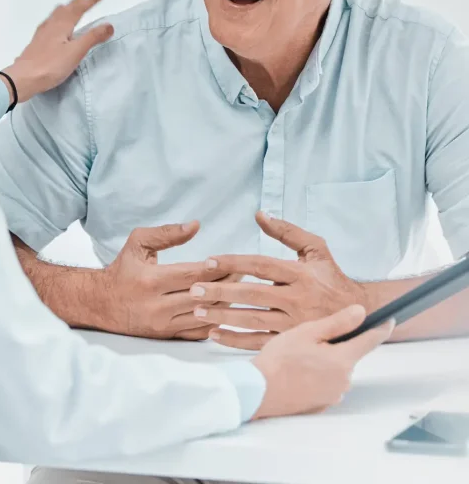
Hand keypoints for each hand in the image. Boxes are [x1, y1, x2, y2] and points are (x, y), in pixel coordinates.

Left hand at [0, 0, 113, 103]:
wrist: (23, 78)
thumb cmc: (51, 65)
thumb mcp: (76, 52)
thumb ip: (93, 38)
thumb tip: (109, 25)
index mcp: (62, 25)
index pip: (79, 9)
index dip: (90, 1)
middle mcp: (51, 25)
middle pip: (65, 9)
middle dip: (76, 3)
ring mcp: (41, 34)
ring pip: (54, 15)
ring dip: (64, 8)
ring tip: (67, 6)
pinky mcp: (36, 43)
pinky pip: (47, 24)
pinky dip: (54, 19)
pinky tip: (50, 25)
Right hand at [99, 221, 240, 340]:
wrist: (101, 304)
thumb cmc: (123, 269)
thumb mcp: (138, 243)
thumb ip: (166, 233)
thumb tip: (195, 225)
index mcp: (151, 281)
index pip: (192, 275)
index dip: (214, 268)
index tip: (233, 261)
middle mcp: (157, 306)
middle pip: (202, 296)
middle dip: (226, 285)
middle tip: (245, 273)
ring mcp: (163, 325)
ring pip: (204, 316)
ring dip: (225, 303)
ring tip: (241, 290)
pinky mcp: (167, 337)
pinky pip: (199, 333)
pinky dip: (216, 322)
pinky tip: (227, 310)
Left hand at [190, 212, 367, 349]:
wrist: (361, 315)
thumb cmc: (332, 277)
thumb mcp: (316, 249)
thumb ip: (287, 231)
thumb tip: (259, 213)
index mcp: (300, 274)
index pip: (260, 265)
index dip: (233, 263)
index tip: (208, 261)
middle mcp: (296, 299)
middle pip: (252, 294)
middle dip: (220, 292)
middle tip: (194, 290)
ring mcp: (294, 324)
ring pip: (252, 320)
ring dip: (223, 316)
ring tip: (197, 312)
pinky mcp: (292, 342)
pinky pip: (259, 343)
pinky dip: (235, 341)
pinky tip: (213, 334)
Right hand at [251, 304, 393, 418]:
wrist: (259, 390)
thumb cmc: (280, 360)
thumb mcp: (307, 332)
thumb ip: (337, 323)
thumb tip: (360, 312)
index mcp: (343, 360)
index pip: (370, 341)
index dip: (380, 328)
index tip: (389, 320)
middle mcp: (344, 381)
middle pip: (348, 356)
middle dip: (335, 346)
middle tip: (308, 340)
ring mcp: (333, 395)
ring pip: (336, 371)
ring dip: (324, 362)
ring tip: (297, 358)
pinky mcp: (322, 405)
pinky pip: (326, 385)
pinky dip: (316, 377)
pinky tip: (297, 373)